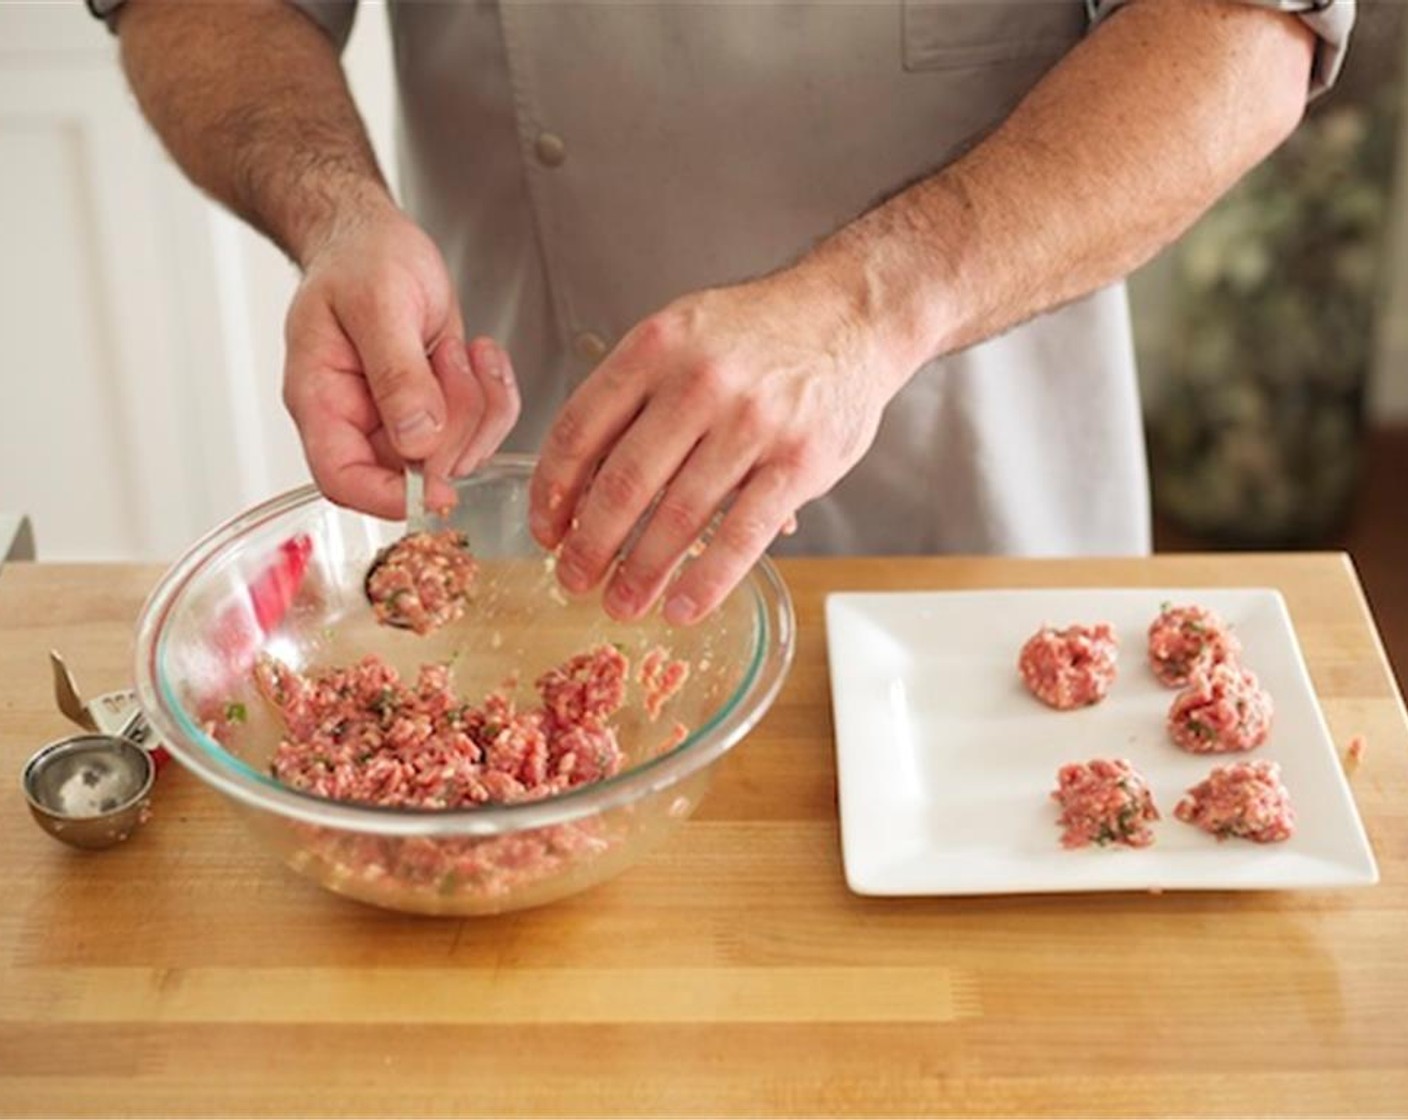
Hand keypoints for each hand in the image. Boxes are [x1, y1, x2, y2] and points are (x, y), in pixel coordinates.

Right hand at [282, 202, 519, 517]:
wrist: (377, 239)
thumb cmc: (360, 260)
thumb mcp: (377, 303)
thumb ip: (397, 374)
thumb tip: (418, 439)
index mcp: (322, 401)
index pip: (343, 480)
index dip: (388, 498)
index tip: (437, 487)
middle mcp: (361, 420)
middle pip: (415, 472)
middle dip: (453, 422)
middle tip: (448, 358)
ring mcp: (402, 420)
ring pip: (459, 453)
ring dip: (476, 402)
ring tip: (452, 346)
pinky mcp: (439, 410)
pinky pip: (483, 429)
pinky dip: (495, 394)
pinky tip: (475, 351)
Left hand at [529, 266, 902, 624]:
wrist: (847, 314)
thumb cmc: (755, 334)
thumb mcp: (680, 335)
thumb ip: (633, 399)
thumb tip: (584, 486)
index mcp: (655, 347)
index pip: (580, 430)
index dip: (553, 492)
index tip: (545, 531)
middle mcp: (699, 382)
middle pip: (622, 482)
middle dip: (589, 545)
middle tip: (573, 579)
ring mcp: (752, 423)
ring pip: (678, 517)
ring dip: (640, 573)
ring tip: (622, 603)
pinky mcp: (798, 462)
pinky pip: (741, 536)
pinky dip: (705, 581)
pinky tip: (682, 606)